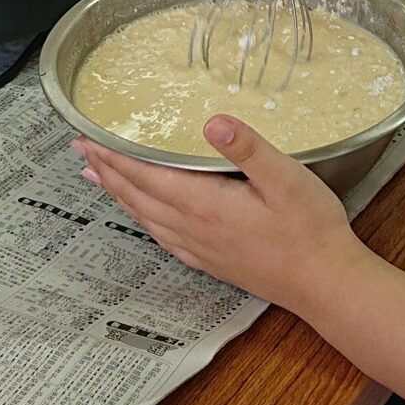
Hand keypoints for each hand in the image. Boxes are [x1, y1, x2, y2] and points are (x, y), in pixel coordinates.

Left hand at [75, 116, 364, 314]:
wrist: (324, 283)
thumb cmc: (310, 230)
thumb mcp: (286, 178)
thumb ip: (248, 148)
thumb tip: (213, 121)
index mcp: (205, 204)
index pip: (145, 175)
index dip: (113, 156)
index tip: (87, 139)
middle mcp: (194, 228)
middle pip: (137, 196)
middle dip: (106, 171)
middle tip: (81, 151)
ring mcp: (200, 248)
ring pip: (146, 217)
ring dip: (119, 195)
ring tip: (99, 179)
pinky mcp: (211, 261)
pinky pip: (163, 237)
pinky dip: (143, 220)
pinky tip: (144, 217)